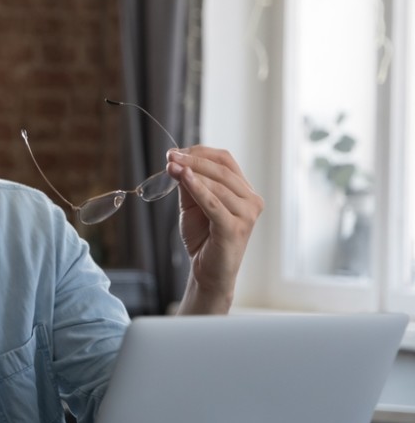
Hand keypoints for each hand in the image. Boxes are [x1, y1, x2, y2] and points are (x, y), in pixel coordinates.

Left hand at [166, 146, 263, 312]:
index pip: (225, 161)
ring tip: (170, 166)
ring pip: (218, 185)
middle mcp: (252, 201)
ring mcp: (247, 215)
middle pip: (222, 170)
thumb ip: (189, 184)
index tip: (175, 151)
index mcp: (245, 191)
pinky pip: (214, 204)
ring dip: (191, 172)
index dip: (200, 152)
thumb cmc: (203, 237)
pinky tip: (183, 177)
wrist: (207, 271)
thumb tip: (177, 160)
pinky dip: (198, 189)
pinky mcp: (235, 229)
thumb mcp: (193, 205)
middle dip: (193, 159)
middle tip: (170, 156)